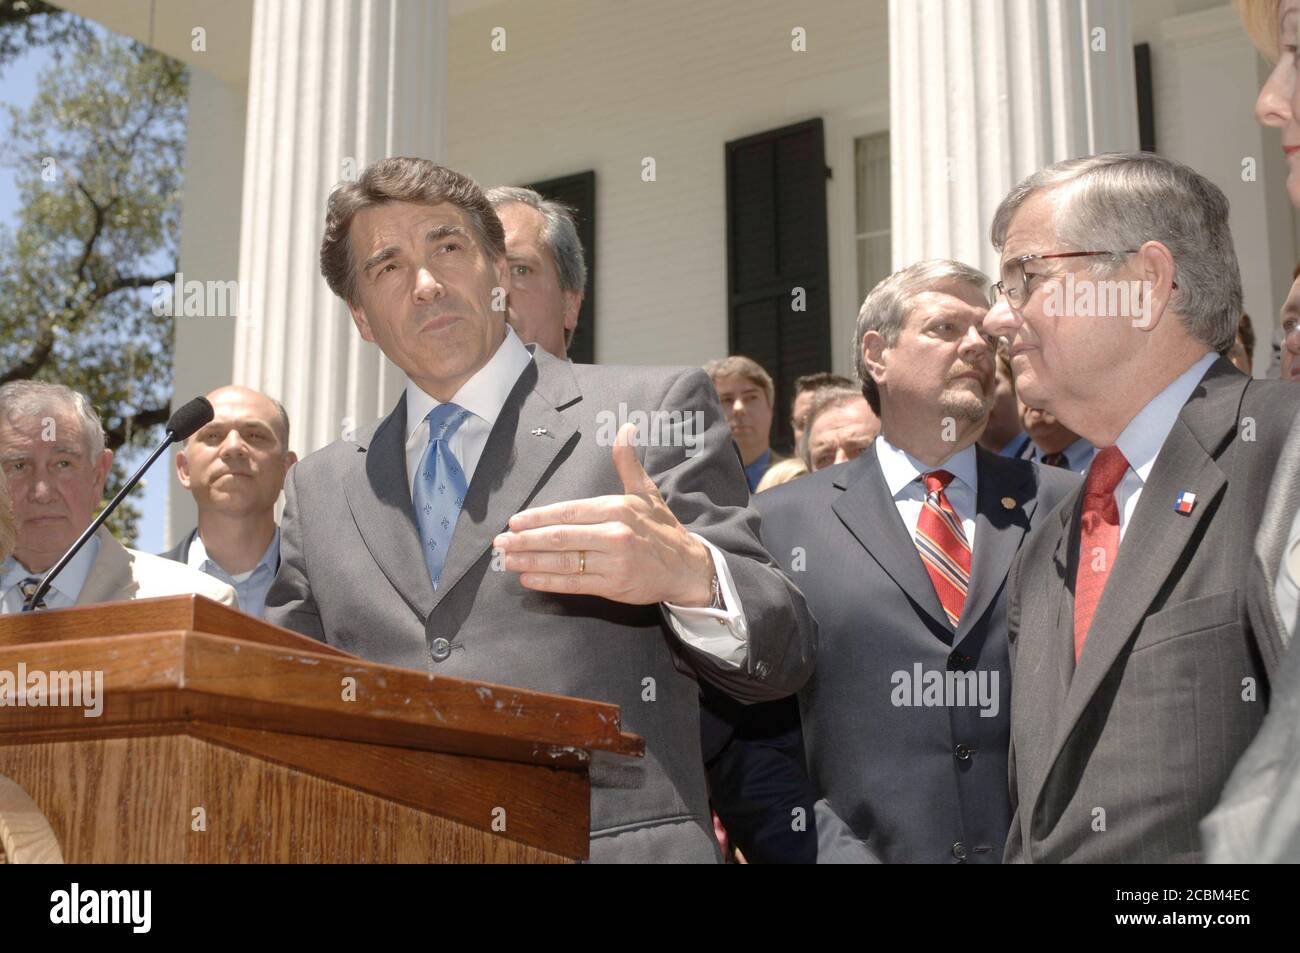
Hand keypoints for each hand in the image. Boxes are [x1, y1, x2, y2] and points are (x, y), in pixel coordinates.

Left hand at [493, 423, 714, 605]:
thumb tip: (625, 429)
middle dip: (525, 540)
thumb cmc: (661, 528)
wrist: (687, 566)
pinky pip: (574, 583)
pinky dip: (548, 581)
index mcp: (617, 508)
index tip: (514, 521)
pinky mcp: (613, 585)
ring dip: (531, 561)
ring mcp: (613, 562)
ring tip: (507, 560)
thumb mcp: (647, 492)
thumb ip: (628, 463)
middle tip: (499, 543)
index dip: (538, 517)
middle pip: (560, 537)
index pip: (568, 512)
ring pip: (563, 561)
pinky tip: (529, 579)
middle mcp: (614, 534)